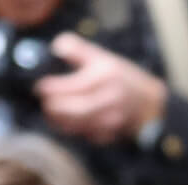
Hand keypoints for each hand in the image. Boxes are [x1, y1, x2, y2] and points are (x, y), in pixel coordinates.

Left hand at [34, 33, 167, 145]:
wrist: (148, 104)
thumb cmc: (121, 78)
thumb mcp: (103, 58)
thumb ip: (78, 50)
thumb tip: (56, 46)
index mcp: (106, 76)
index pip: (74, 85)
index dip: (54, 88)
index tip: (40, 87)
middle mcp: (109, 99)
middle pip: (75, 109)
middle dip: (54, 108)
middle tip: (44, 104)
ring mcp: (110, 119)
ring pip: (78, 125)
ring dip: (59, 121)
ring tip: (49, 113)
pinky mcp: (109, 134)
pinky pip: (85, 135)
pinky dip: (72, 130)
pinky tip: (64, 123)